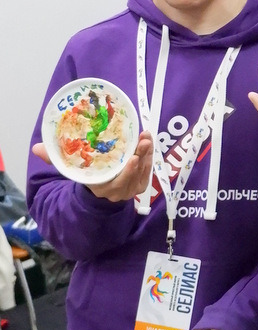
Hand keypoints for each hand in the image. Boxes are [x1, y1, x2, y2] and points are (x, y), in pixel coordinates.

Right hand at [32, 131, 154, 202]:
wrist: (98, 190)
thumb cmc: (85, 175)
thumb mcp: (71, 169)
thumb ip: (55, 159)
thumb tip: (36, 148)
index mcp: (100, 188)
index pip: (115, 182)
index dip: (126, 172)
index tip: (132, 158)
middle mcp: (117, 192)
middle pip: (132, 175)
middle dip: (140, 157)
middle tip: (143, 141)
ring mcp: (130, 189)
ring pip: (142, 172)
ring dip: (146, 154)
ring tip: (146, 137)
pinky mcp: (140, 185)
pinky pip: (147, 172)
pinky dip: (149, 157)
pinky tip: (148, 143)